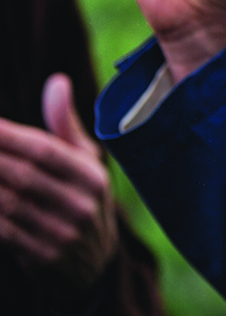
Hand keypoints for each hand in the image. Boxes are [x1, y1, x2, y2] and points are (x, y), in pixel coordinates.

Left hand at [0, 74, 117, 305]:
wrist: (94, 267)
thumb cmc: (82, 199)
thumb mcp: (86, 163)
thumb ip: (65, 124)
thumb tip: (56, 81)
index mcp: (93, 176)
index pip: (44, 150)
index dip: (8, 136)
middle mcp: (82, 204)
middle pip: (21, 175)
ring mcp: (63, 234)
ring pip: (6, 203)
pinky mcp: (44, 259)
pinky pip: (2, 230)